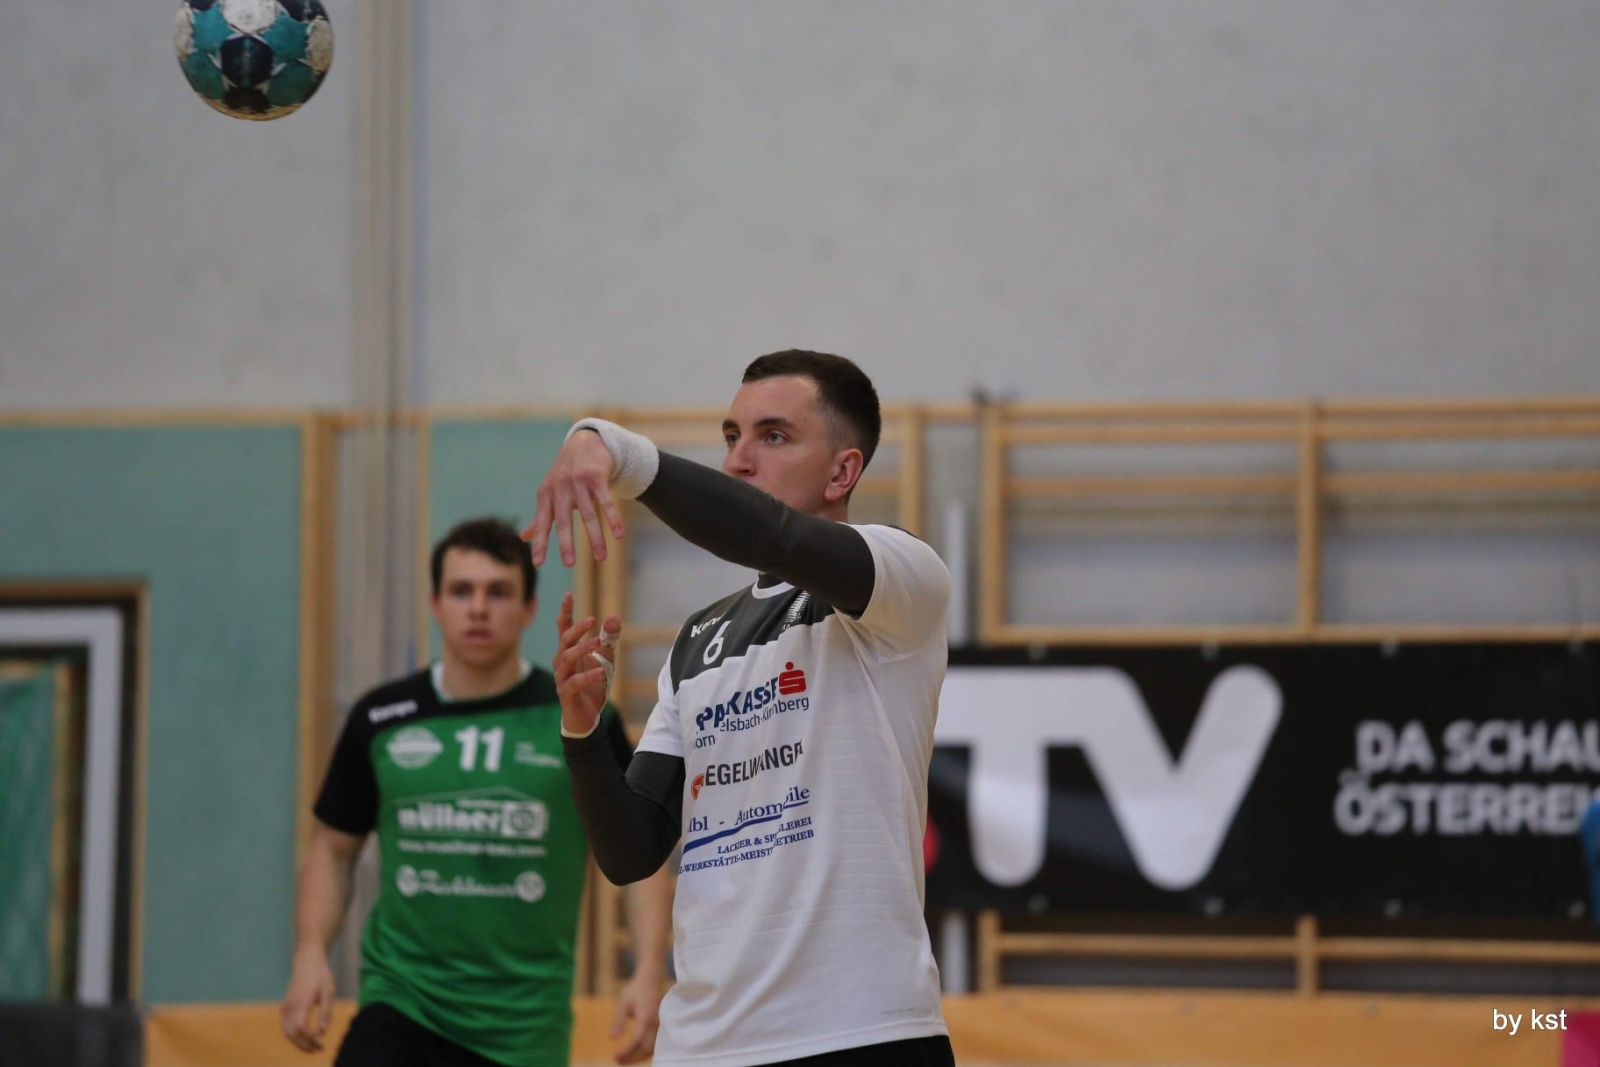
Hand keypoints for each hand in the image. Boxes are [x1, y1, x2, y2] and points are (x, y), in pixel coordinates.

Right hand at [279, 944, 334, 1052]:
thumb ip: (325, 1013)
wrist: (306, 961)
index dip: (310, 1039)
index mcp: (302, 1002)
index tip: (321, 1042)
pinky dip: (294, 1035)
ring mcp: (285, 1007)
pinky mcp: (285, 1007)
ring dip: (298, 1042)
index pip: (302, 1028)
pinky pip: (286, 1026)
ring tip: (312, 1046)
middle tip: (318, 1049)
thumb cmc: (320, 975)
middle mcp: (290, 1006)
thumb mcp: (328, 992)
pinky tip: (305, 1037)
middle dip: (304, 1045)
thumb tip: (321, 1033)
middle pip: (292, 1034)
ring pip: (286, 1032)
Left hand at [523, 430, 624, 566]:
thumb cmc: (564, 474)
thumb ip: (540, 516)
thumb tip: (524, 537)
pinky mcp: (596, 477)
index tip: (538, 563)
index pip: (542, 523)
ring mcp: (578, 482)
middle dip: (566, 543)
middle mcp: (560, 489)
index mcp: (546, 495)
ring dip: (596, 538)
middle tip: (569, 564)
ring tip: (601, 558)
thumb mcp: (549, 492)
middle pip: (564, 520)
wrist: (584, 442)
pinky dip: (613, 519)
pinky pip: (606, 502)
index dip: (540, 543)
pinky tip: (619, 535)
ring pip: (588, 514)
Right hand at [554, 592, 620, 735]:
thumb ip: (608, 640)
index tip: (568, 594)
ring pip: (567, 659)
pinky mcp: (565, 694)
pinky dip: (587, 676)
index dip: (565, 611)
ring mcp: (561, 678)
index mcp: (568, 651)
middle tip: (593, 620)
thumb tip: (615, 616)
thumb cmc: (592, 686)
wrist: (585, 718)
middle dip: (577, 629)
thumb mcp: (605, 660)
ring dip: (582, 649)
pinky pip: (573, 683)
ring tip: (598, 642)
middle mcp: (561, 662)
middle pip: (564, 640)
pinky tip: (601, 671)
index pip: (563, 627)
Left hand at [610, 969, 663, 1063]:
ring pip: (652, 1048)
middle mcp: (655, 1024)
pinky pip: (655, 1044)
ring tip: (624, 1059)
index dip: (626, 1052)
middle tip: (617, 1061)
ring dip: (639, 1057)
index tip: (615, 1056)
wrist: (651, 978)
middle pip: (646, 1049)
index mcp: (646, 1018)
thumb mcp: (623, 1002)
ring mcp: (660, 1025)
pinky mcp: (661, 1026)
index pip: (637, 1041)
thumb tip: (612, 1038)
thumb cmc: (635, 989)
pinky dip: (645, 1051)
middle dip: (632, 1058)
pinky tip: (635, 1052)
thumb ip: (618, 1021)